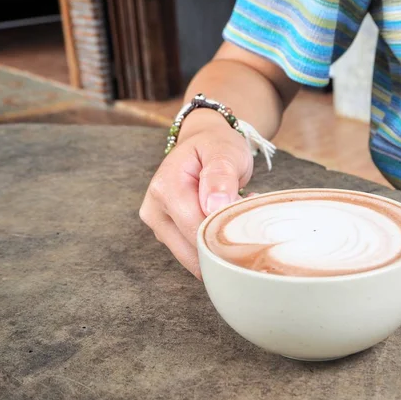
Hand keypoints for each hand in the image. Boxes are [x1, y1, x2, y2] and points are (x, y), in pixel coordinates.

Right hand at [140, 118, 253, 278]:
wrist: (203, 142)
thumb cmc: (215, 146)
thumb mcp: (224, 150)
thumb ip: (221, 174)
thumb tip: (214, 206)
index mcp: (165, 189)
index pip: (195, 229)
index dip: (223, 232)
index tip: (245, 216)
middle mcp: (154, 211)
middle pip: (191, 250)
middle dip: (221, 243)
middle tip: (242, 216)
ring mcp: (158, 226)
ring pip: (193, 257)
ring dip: (217, 245)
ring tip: (232, 215)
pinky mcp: (167, 235)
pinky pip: (193, 253)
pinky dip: (212, 245)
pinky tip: (223, 223)